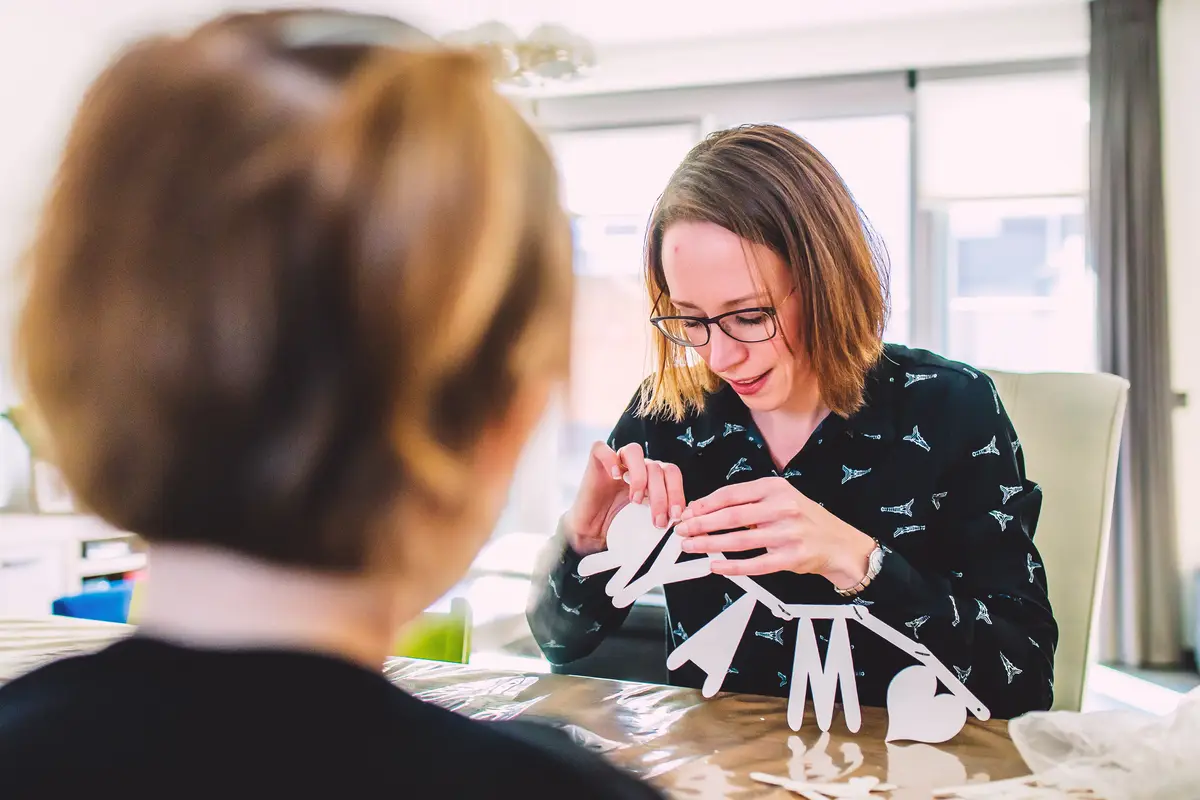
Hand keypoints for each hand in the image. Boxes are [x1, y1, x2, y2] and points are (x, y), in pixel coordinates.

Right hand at [564, 441, 684, 555]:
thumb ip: (663, 516)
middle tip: (658, 520)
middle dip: (661, 495)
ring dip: (640, 476)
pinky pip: (602, 449)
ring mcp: (616, 461)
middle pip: (656, 467)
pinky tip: (615, 476)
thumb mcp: (646, 523)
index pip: (672, 474)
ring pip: (634, 451)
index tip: (676, 516)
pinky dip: (610, 459)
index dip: (677, 492)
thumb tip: (684, 521)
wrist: (590, 533)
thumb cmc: (617, 527)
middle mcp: (637, 466)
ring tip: (636, 500)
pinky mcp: (596, 461)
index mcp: (653, 477)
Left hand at [673, 477, 875, 586]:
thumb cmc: (804, 519)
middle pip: (731, 516)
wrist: (839, 543)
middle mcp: (782, 508)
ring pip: (738, 540)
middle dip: (701, 524)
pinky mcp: (790, 558)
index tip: (689, 512)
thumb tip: (708, 510)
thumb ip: (749, 502)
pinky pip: (754, 564)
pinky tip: (715, 566)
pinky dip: (732, 566)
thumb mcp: (781, 498)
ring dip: (709, 544)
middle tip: (682, 530)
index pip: (731, 494)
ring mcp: (787, 534)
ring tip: (691, 546)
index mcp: (775, 488)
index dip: (705, 504)